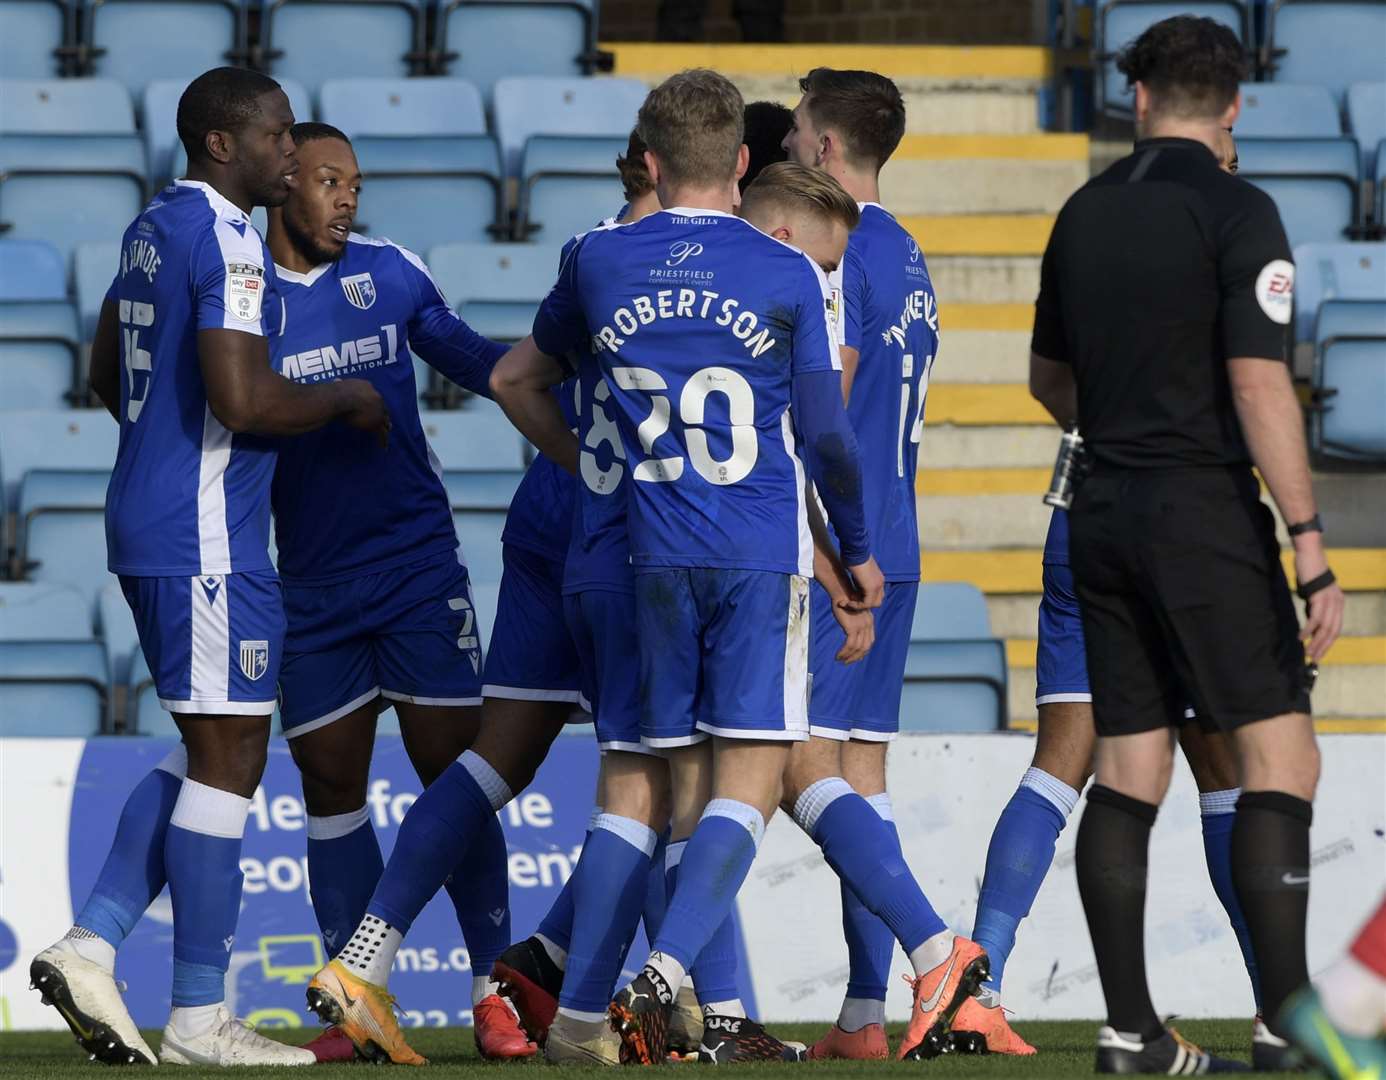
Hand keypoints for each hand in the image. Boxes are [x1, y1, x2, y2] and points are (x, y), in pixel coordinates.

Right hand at [339, 379, 390, 447]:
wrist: (343, 398)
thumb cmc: (337, 392)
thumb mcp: (340, 385)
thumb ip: (340, 385)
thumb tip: (336, 381)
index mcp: (367, 387)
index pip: (374, 396)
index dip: (375, 403)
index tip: (375, 407)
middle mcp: (376, 397)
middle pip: (382, 408)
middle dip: (384, 414)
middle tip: (386, 421)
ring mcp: (377, 410)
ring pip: (384, 421)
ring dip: (385, 427)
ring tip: (387, 431)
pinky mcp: (376, 422)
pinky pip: (381, 432)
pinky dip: (382, 439)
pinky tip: (384, 446)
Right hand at [832, 601, 874, 663]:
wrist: (841, 590)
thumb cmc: (843, 599)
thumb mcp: (852, 611)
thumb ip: (853, 620)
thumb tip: (849, 628)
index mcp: (869, 621)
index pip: (869, 640)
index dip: (863, 651)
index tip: (855, 656)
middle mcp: (868, 624)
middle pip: (865, 647)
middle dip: (857, 657)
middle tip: (847, 662)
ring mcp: (861, 626)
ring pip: (857, 648)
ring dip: (849, 657)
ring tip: (840, 660)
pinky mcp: (853, 627)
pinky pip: (850, 645)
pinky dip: (844, 652)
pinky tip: (838, 655)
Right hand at [843, 556, 884, 609]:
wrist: (854, 549)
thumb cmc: (852, 556)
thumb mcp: (858, 570)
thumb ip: (860, 578)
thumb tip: (855, 580)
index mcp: (878, 578)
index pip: (876, 595)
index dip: (865, 599)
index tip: (852, 597)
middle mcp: (880, 582)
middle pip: (877, 602)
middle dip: (864, 604)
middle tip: (851, 601)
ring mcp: (877, 585)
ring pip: (872, 604)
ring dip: (859, 606)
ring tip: (848, 602)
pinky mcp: (871, 588)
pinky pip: (865, 604)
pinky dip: (856, 605)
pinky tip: (848, 602)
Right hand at [1294, 539, 1343, 661]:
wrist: (1309, 554)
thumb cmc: (1309, 572)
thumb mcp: (1314, 592)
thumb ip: (1315, 606)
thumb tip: (1310, 622)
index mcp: (1338, 602)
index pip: (1335, 628)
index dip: (1327, 642)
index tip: (1318, 653)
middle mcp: (1337, 603)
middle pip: (1333, 631)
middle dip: (1323, 647)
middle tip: (1313, 658)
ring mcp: (1330, 600)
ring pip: (1325, 628)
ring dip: (1316, 642)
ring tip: (1307, 651)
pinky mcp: (1320, 597)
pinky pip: (1315, 618)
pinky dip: (1308, 630)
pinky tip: (1302, 637)